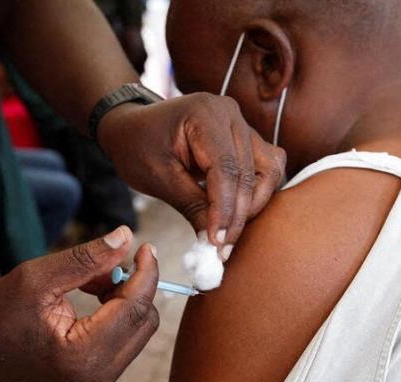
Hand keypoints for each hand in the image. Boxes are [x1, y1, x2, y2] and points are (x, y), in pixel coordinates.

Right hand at [0, 226, 159, 381]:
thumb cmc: (2, 314)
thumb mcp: (39, 276)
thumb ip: (87, 258)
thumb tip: (127, 236)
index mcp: (82, 354)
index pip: (134, 308)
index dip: (146, 273)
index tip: (145, 246)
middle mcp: (98, 375)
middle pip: (144, 318)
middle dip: (133, 284)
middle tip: (106, 263)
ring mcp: (102, 380)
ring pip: (140, 326)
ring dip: (126, 296)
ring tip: (90, 282)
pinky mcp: (102, 375)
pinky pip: (130, 334)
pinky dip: (119, 309)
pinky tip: (94, 296)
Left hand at [98, 93, 285, 256]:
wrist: (133, 128)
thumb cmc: (138, 147)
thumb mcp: (159, 178)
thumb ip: (192, 206)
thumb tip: (215, 243)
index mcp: (204, 113)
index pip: (226, 168)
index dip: (224, 209)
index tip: (217, 242)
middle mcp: (230, 113)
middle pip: (251, 172)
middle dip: (239, 215)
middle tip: (223, 248)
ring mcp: (242, 123)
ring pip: (268, 171)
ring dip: (252, 205)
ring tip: (228, 233)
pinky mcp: (246, 138)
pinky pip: (266, 168)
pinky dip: (256, 194)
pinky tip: (235, 214)